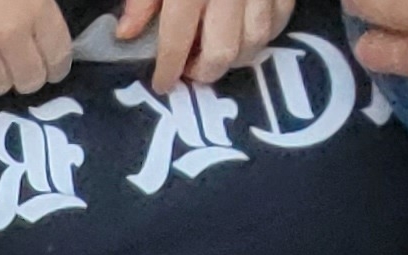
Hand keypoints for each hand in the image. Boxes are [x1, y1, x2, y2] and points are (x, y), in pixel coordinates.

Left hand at [119, 0, 292, 86]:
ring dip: (236, 57)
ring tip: (215, 53)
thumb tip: (126, 32)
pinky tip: (246, 34)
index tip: (163, 83)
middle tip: (190, 70)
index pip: (176, 41)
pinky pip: (281, 19)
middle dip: (205, 71)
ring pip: (256, 40)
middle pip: (223, 52)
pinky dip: (265, 34)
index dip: (168, 69)